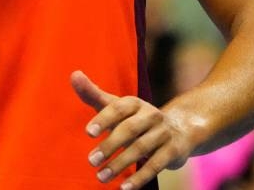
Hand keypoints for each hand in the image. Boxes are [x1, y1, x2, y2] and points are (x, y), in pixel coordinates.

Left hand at [72, 71, 191, 188]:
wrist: (179, 130)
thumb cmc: (135, 119)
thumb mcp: (116, 106)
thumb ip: (93, 94)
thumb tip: (73, 75)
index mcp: (134, 103)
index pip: (118, 108)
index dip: (104, 119)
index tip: (88, 132)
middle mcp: (151, 115)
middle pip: (129, 129)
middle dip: (110, 145)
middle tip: (91, 160)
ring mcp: (164, 133)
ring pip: (141, 149)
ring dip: (120, 165)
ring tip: (101, 177)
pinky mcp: (173, 151)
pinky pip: (156, 165)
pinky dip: (140, 177)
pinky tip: (124, 187)